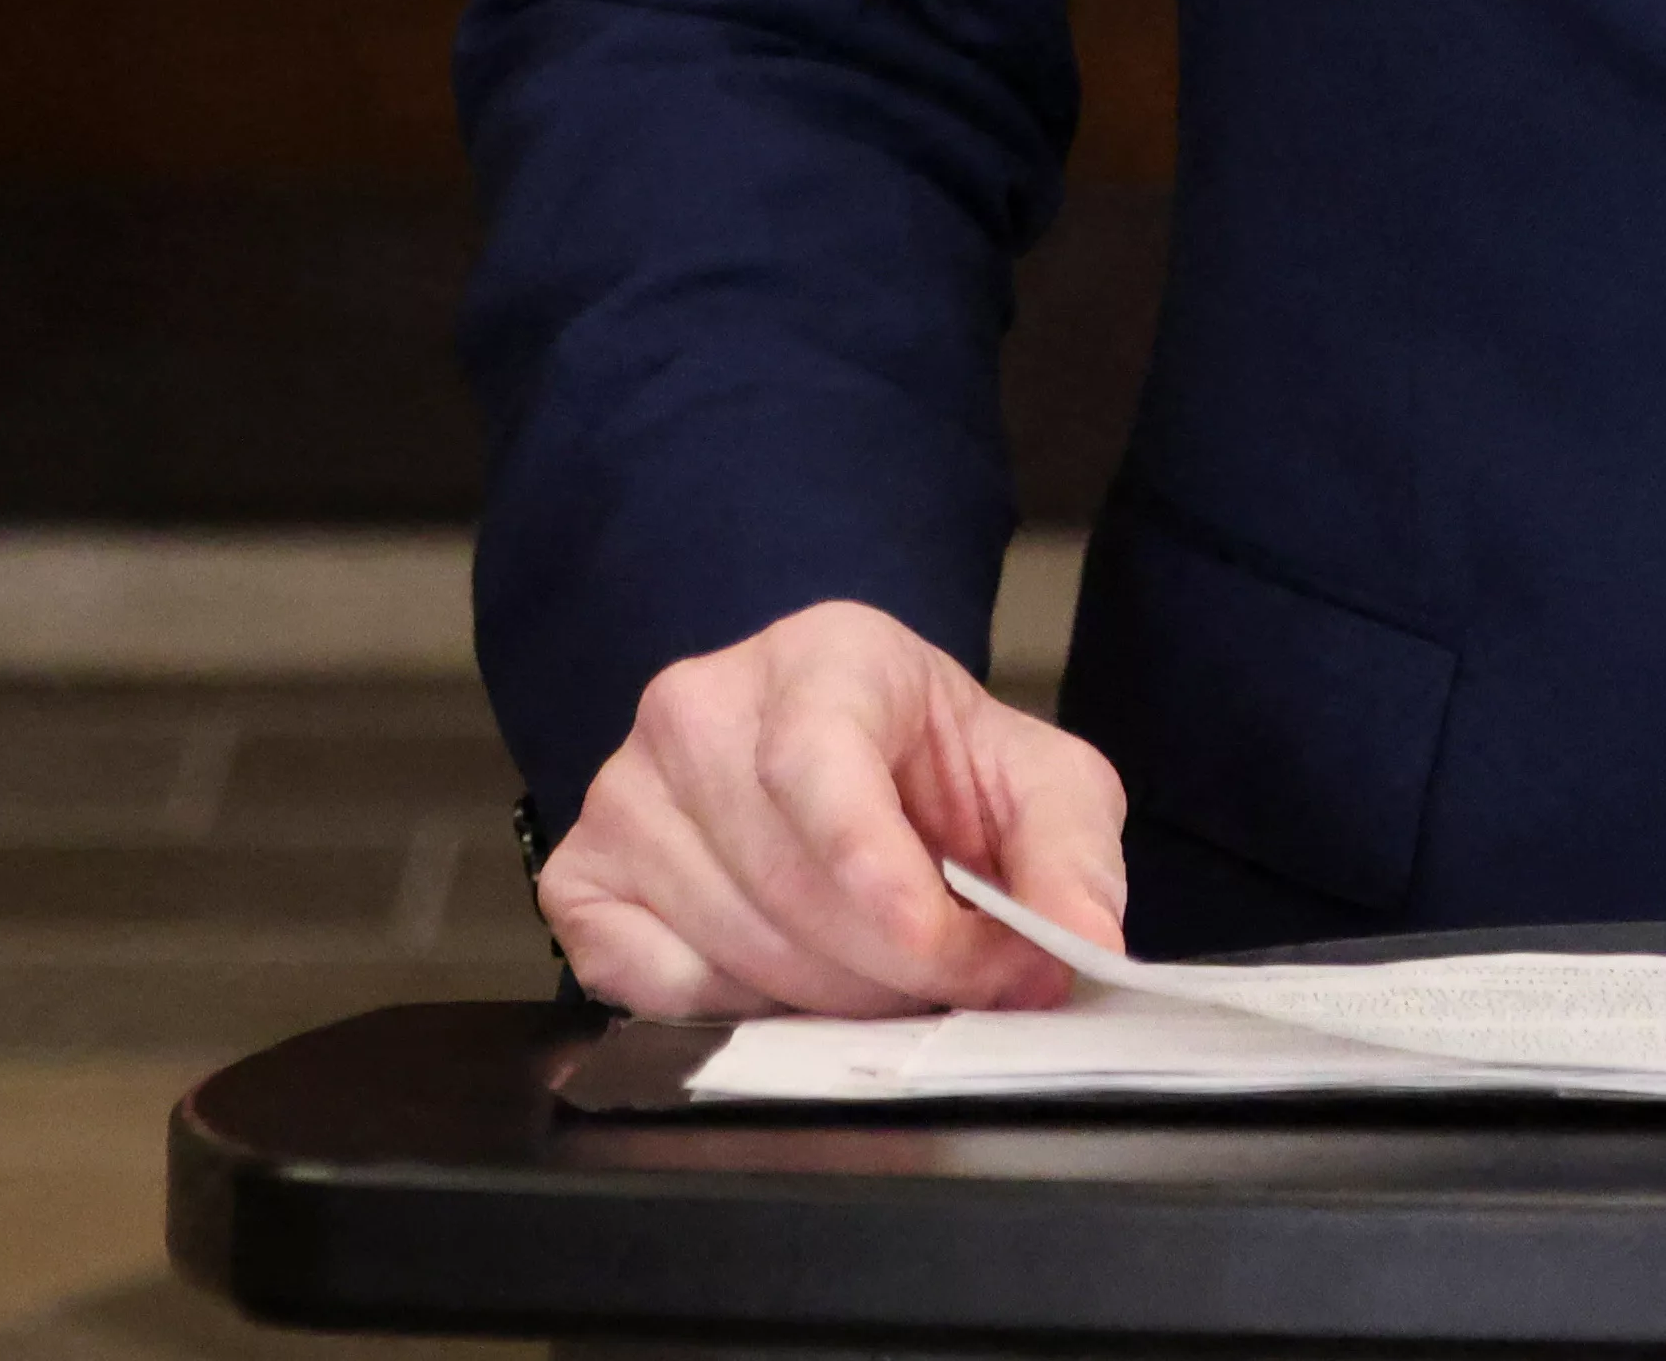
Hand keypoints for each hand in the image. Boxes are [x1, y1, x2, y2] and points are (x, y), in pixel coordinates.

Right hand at [538, 598, 1133, 1019]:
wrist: (848, 760)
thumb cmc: (938, 769)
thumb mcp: (1040, 787)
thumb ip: (1073, 857)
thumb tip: (1085, 946)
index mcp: (823, 655)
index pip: (821, 768)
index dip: (883, 882)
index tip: (945, 954)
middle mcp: (700, 707)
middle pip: (784, 880)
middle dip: (891, 968)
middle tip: (960, 988)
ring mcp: (624, 791)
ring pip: (727, 943)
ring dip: (827, 1000)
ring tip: (885, 977)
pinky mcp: (580, 873)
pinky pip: (649, 983)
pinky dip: (731, 1011)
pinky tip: (786, 978)